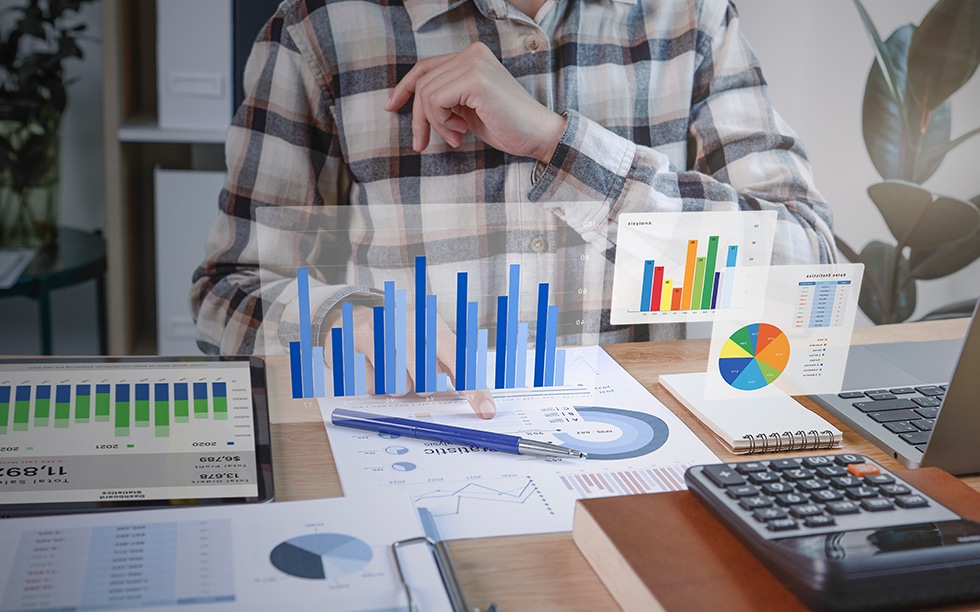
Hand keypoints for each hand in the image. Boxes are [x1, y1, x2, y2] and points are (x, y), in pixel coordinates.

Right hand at [323, 304, 496, 418]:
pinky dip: (375, 384)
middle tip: (412, 371)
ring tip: (392, 367)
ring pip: (399, 388)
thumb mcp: (431, 340)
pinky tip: (374, 365)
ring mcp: (382, 334)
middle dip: (420, 385)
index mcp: (432, 324)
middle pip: (427, 383)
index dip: (474, 388)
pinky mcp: (358, 344)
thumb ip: (454, 367)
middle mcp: (409, 326)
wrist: (356, 314)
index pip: (460, 360)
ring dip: (397, 386)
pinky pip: (373, 386)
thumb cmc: (401, 334)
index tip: (485, 411)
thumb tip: (481, 402)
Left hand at [384, 42, 565, 162]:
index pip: (425, 67)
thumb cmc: (506, 126)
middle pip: (422, 82)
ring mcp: (474, 63)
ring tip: (455, 137)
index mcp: (472, 56)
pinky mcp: (475, 79)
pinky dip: (441, 122)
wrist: (538, 136)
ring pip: (426, 93)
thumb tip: (412, 102)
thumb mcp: (467, 108)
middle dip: (419, 117)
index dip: (404, 87)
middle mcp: (472, 53)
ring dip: (435, 123)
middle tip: (423, 144)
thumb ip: (446, 97)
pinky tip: (460, 133)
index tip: (391, 107)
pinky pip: (436, 100)